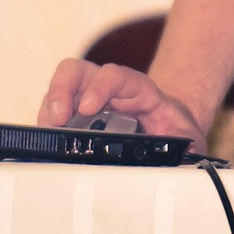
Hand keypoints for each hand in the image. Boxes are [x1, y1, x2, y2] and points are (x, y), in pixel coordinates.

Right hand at [39, 59, 209, 143]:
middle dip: (61, 90)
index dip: (99, 87)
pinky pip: (53, 112)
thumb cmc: (173, 130)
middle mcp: (107, 89)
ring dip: (48, 110)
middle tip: (57, 119)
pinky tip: (49, 143)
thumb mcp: (186, 138)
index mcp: (137, 90)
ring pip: (59, 90)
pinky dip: (46, 126)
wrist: (167, 127)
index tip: (88, 108)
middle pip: (76, 71)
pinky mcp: (75, 115)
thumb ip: (186, 146)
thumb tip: (182, 162)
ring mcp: (88, 99)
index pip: (115, 76)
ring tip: (49, 135)